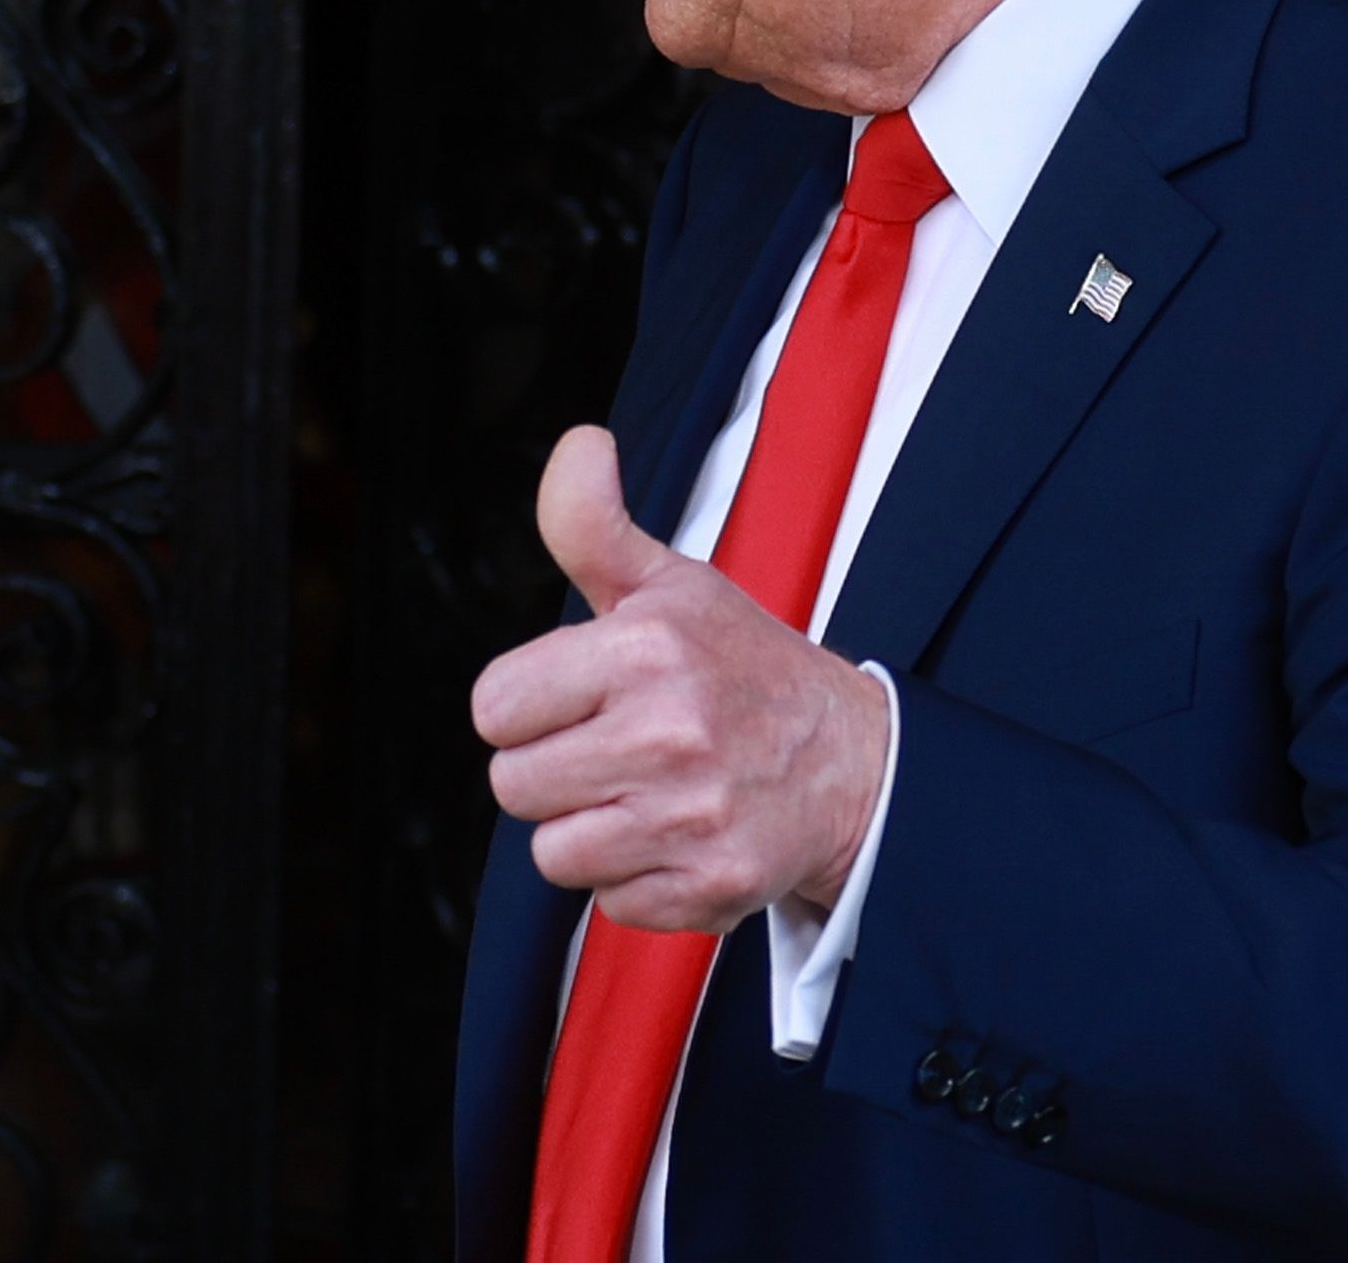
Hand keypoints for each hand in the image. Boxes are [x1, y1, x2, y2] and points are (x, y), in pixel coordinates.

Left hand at [469, 424, 894, 930]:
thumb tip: (578, 443)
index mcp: (646, 649)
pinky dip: (637, 880)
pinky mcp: (710, 887)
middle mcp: (668, 733)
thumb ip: (593, 523)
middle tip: (616, 747)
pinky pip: (609, 903)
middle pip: (514, 785)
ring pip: (554, 853)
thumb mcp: (672, 583)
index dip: (528, 705)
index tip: (579, 698)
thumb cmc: (742, 667)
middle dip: (554, 770)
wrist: (852, 761)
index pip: (495, 706)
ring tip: (646, 793)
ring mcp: (691, 816)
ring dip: (591, 829)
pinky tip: (679, 836)